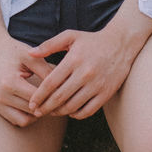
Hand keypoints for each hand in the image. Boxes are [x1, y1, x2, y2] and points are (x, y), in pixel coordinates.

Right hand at [0, 37, 54, 127]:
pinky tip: (37, 105)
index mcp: (9, 82)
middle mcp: (0, 95)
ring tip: (48, 103)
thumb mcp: (31, 57)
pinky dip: (28, 116)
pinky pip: (16, 120)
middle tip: (61, 101)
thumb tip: (63, 88)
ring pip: (24, 120)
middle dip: (47, 107)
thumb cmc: (14, 51)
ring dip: (37, 115)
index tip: (65, 94)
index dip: (53, 97)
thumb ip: (46, 71)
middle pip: (32, 110)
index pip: (37, 97)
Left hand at [26, 26, 140, 119]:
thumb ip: (49, 45)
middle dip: (45, 107)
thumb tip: (30, 53)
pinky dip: (76, 114)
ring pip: (72, 106)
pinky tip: (70, 111)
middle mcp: (85, 73)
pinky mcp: (106, 93)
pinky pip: (88, 110)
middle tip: (37, 112)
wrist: (121, 44)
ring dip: (59, 112)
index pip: (51, 83)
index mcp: (74, 60)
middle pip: (59, 97)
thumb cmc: (91, 40)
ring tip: (51, 112)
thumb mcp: (70, 36)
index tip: (32, 103)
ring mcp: (97, 85)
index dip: (39, 95)